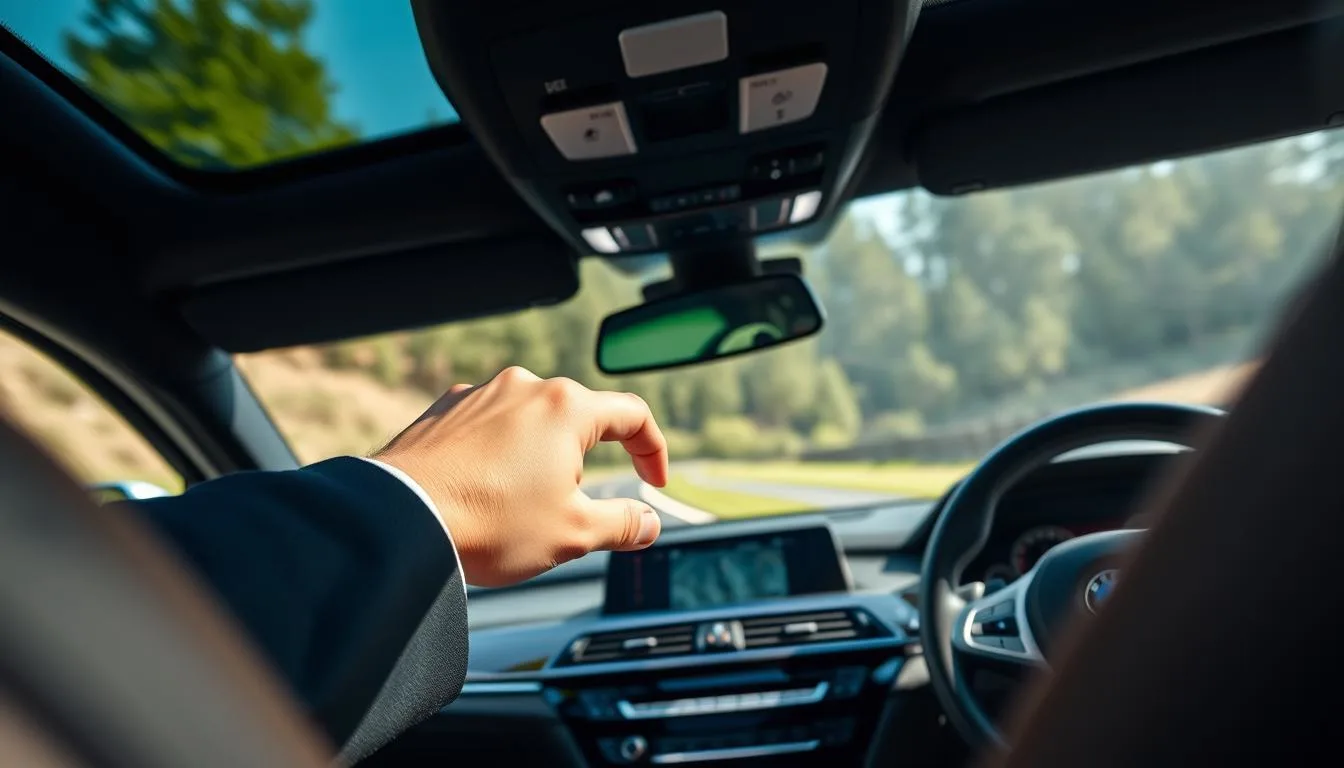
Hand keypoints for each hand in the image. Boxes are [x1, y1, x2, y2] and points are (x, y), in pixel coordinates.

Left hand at [374, 366, 667, 586]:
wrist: (399, 521)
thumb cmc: (489, 523)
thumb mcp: (575, 533)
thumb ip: (624, 523)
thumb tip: (649, 522)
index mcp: (567, 408)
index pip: (633, 416)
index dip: (652, 451)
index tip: (653, 483)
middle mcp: (525, 388)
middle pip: (579, 419)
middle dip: (585, 465)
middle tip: (571, 512)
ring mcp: (480, 395)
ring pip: (530, 424)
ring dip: (539, 461)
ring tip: (519, 509)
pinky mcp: (444, 411)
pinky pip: (488, 429)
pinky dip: (498, 457)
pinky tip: (484, 494)